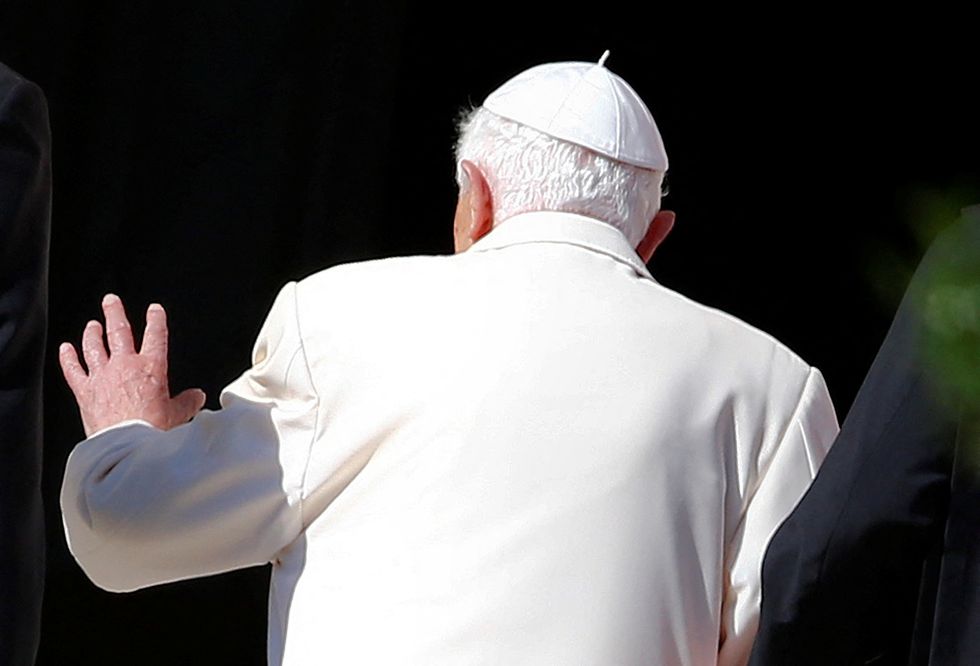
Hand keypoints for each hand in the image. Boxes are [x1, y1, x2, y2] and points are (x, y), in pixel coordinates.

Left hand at [59, 293, 205, 436]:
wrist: (126, 445)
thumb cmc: (152, 430)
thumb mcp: (176, 415)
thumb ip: (187, 403)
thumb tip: (197, 396)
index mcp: (151, 368)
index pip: (156, 335)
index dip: (156, 319)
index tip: (154, 309)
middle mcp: (125, 365)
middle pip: (119, 331)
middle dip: (115, 313)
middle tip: (111, 300)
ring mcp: (102, 376)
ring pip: (94, 346)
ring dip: (92, 333)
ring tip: (92, 325)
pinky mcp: (85, 391)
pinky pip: (73, 369)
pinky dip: (68, 358)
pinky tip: (65, 349)